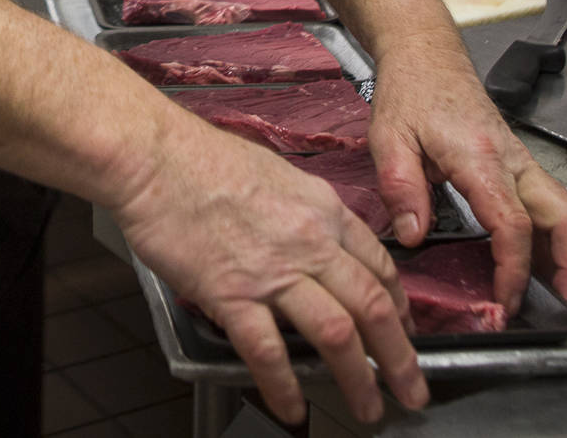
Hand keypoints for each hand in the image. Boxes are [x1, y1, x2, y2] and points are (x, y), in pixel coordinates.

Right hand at [111, 113, 430, 426]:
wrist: (154, 156)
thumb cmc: (201, 158)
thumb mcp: (277, 174)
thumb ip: (303, 212)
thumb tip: (312, 238)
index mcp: (322, 210)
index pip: (379, 265)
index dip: (399, 306)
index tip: (404, 330)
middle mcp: (309, 242)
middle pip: (373, 306)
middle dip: (400, 357)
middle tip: (412, 389)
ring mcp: (273, 271)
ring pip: (338, 334)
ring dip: (360, 380)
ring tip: (370, 409)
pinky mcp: (232, 294)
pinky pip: (269, 351)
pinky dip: (285, 387)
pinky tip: (293, 408)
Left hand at [367, 36, 566, 309]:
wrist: (426, 56)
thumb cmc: (410, 92)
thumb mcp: (388, 137)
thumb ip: (400, 187)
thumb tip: (414, 235)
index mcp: (480, 156)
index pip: (512, 222)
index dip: (515, 269)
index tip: (506, 301)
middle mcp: (512, 159)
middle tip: (563, 309)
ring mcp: (521, 160)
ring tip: (557, 296)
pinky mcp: (519, 163)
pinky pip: (550, 204)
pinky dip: (555, 238)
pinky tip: (540, 264)